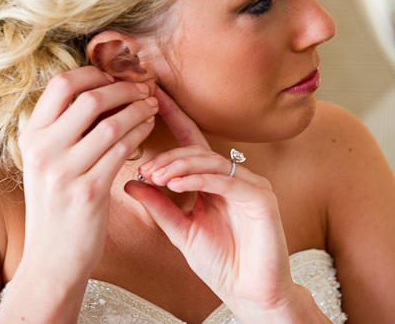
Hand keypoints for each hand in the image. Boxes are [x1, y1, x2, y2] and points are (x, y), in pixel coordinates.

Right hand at [17, 66, 157, 281]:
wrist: (52, 259)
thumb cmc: (56, 206)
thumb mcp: (46, 163)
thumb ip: (63, 129)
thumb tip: (98, 90)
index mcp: (30, 137)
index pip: (60, 84)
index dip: (92, 73)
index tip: (115, 76)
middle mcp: (42, 150)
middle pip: (89, 98)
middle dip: (124, 88)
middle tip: (143, 87)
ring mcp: (63, 172)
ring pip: (111, 123)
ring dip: (138, 109)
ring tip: (152, 104)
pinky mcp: (88, 192)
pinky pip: (122, 150)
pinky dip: (141, 132)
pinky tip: (149, 127)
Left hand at [124, 87, 298, 320]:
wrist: (252, 295)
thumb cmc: (222, 264)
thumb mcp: (182, 231)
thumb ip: (160, 206)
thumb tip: (131, 182)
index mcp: (216, 182)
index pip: (192, 142)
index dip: (173, 118)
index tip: (150, 99)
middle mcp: (235, 178)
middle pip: (198, 150)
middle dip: (168, 155)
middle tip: (144, 166)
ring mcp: (251, 185)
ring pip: (210, 161)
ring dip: (179, 166)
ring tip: (154, 175)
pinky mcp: (262, 198)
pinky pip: (225, 180)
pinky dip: (198, 180)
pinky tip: (175, 184)